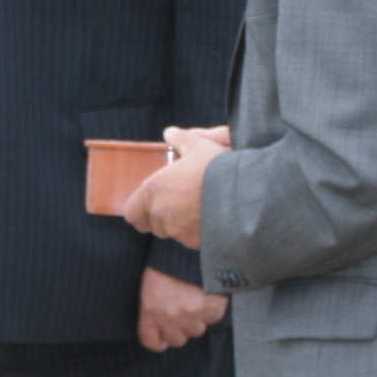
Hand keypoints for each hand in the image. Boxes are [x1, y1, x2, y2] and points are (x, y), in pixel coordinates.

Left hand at [122, 127, 230, 247]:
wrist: (245, 194)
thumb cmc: (216, 167)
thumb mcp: (199, 145)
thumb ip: (181, 139)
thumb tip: (170, 133)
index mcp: (153, 189)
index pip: (132, 214)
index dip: (141, 210)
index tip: (153, 203)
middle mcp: (160, 213)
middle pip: (153, 224)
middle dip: (163, 217)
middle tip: (180, 203)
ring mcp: (178, 231)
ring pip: (172, 233)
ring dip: (180, 225)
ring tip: (199, 209)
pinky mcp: (195, 243)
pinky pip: (191, 239)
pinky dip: (197, 233)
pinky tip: (211, 219)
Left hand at [138, 266, 227, 353]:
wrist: (191, 244)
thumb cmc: (167, 262)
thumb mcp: (151, 284)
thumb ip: (154, 308)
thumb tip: (162, 326)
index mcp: (150, 310)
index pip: (151, 342)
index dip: (158, 341)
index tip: (162, 337)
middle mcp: (171, 317)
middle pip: (177, 340)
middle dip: (179, 330)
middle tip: (181, 315)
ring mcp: (193, 315)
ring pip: (196, 331)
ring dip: (196, 321)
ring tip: (195, 302)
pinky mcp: (212, 309)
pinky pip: (212, 320)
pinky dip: (211, 311)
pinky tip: (207, 296)